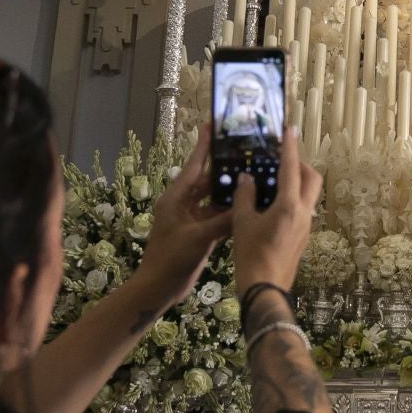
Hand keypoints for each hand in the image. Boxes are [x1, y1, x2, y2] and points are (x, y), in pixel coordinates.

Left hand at [131, 124, 232, 308]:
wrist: (158, 288)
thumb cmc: (171, 260)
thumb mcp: (199, 238)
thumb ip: (223, 220)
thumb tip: (246, 204)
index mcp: (176, 198)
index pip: (193, 165)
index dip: (203, 145)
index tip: (211, 124)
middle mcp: (183, 205)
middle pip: (207, 182)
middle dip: (225, 172)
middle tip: (248, 159)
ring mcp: (190, 220)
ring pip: (213, 201)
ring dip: (229, 195)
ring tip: (253, 181)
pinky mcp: (197, 234)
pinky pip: (216, 218)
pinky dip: (229, 214)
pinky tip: (247, 209)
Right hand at [231, 128, 322, 294]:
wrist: (265, 288)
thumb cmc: (251, 255)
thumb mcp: (242, 222)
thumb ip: (245, 196)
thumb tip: (247, 178)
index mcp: (289, 206)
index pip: (291, 168)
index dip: (289, 147)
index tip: (290, 129)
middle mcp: (303, 213)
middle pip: (312, 178)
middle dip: (300, 164)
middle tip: (281, 160)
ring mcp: (306, 226)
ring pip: (309, 194)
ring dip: (297, 182)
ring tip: (275, 180)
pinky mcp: (303, 236)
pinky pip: (303, 209)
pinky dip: (293, 198)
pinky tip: (273, 203)